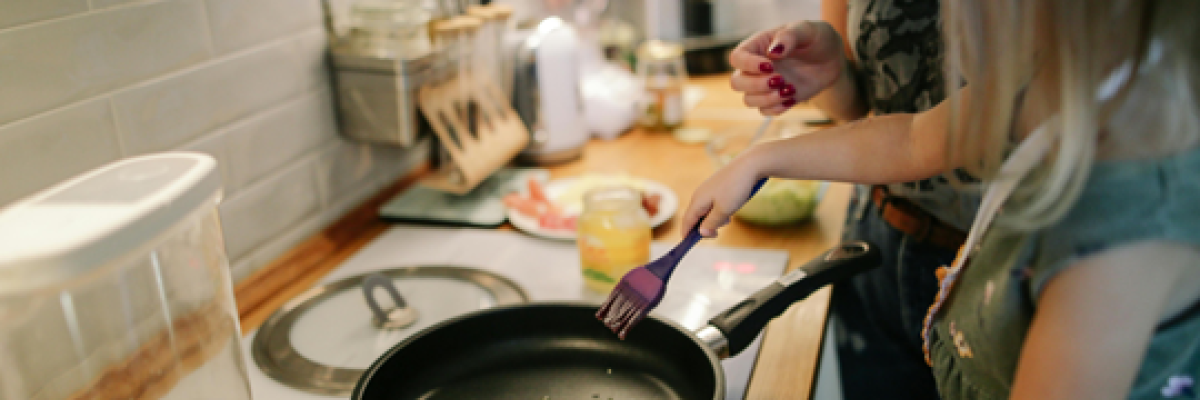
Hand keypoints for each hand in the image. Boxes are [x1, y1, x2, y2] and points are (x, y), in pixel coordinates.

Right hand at [682, 152, 765, 237]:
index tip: (689, 245)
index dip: (686, 234)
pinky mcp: (717, 186)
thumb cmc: (736, 188)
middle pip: (696, 217)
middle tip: (718, 233)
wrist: (750, 165)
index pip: (686, 221)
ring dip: (715, 219)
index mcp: (697, 201)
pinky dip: (719, 211)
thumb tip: (700, 233)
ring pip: (706, 211)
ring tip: (728, 218)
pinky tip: (731, 208)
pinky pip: (713, 204)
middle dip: (705, 227)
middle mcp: (699, 195)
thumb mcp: (724, 210)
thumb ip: (711, 223)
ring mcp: (708, 190)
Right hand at [729, 21, 845, 115]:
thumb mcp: (807, 30)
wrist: (831, 58)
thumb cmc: (816, 38)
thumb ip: (789, 36)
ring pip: (748, 100)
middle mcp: (755, 67)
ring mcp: (764, 85)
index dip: (748, 65)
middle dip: (756, 85)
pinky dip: (776, 109)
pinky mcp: (775, 99)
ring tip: (791, 90)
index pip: (737, 57)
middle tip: (781, 79)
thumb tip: (772, 52)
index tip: (770, 66)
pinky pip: (764, 111)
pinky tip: (792, 99)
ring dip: (768, 99)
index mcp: (758, 46)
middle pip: (737, 82)